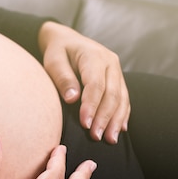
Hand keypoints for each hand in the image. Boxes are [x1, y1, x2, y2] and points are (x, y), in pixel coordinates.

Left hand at [38, 21, 129, 142]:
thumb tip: (72, 99)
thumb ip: (63, 78)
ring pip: (122, 97)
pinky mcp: (117, 78)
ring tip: (110, 139)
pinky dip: (122, 114)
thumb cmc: (57, 51)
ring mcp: (116, 70)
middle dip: (105, 117)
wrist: (66, 39)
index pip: (95, 85)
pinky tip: (120, 129)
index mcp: (94, 56)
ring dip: (116, 120)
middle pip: (112, 93)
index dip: (91, 106)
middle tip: (96, 136)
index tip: (85, 124)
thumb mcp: (53, 61)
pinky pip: (124, 97)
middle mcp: (110, 62)